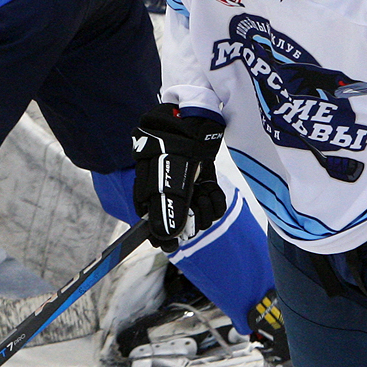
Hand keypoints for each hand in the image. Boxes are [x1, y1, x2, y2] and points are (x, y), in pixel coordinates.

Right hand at [131, 104, 225, 251]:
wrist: (191, 122)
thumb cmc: (172, 146)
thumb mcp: (167, 179)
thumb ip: (167, 208)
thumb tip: (168, 237)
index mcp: (151, 197)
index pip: (155, 228)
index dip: (164, 238)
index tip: (172, 244)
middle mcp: (169, 198)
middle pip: (182, 228)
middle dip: (191, 218)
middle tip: (193, 200)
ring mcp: (188, 193)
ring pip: (200, 219)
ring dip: (205, 208)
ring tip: (202, 190)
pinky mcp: (205, 186)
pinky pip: (214, 207)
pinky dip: (215, 200)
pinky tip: (211, 189)